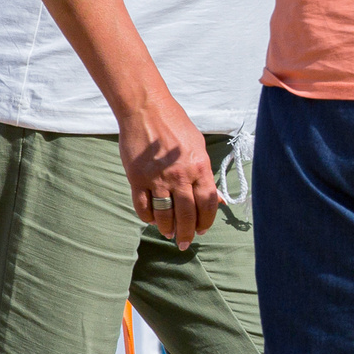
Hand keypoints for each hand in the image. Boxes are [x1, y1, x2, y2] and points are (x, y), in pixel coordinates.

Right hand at [118, 93, 219, 249]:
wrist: (146, 110)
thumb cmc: (176, 126)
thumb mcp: (199, 146)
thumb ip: (206, 174)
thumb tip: (216, 198)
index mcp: (200, 167)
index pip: (208, 203)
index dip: (206, 221)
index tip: (202, 230)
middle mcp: (180, 176)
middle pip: (187, 214)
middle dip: (187, 233)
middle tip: (184, 243)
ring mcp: (157, 179)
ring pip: (164, 214)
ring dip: (167, 228)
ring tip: (168, 233)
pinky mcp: (137, 178)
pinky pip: (142, 206)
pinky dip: (147, 217)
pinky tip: (152, 220)